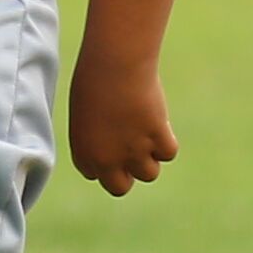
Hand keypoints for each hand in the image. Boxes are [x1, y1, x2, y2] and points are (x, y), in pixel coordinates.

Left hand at [68, 48, 178, 194]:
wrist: (114, 65)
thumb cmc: (95, 81)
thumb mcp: (87, 114)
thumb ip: (98, 137)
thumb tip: (116, 148)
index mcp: (83, 153)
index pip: (96, 175)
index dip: (108, 162)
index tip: (113, 145)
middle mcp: (107, 159)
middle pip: (120, 187)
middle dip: (127, 172)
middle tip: (133, 149)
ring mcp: (133, 151)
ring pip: (149, 174)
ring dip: (150, 156)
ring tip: (144, 131)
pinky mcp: (157, 137)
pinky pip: (168, 153)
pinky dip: (167, 140)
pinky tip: (158, 122)